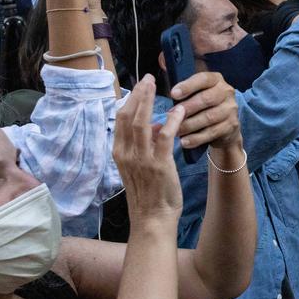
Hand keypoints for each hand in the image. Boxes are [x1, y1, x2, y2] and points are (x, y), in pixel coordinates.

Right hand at [114, 75, 184, 224]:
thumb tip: (153, 126)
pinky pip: (164, 137)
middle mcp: (127, 154)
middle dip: (137, 95)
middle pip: (128, 117)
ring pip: (143, 123)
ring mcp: (142, 159)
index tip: (138, 87)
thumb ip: (142, 146)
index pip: (120, 120)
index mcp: (120, 154)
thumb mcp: (138, 168)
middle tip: (147, 78)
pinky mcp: (159, 165)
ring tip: (157, 85)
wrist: (152, 219)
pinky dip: (172, 122)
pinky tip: (179, 111)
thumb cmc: (147, 195)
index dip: (129, 101)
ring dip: (150, 101)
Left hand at [169, 71, 241, 148]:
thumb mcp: (196, 93)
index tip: (173, 93)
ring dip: (189, 125)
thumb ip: (182, 88)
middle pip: (206, 99)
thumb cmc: (203, 107)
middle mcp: (227, 92)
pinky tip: (184, 142)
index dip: (188, 86)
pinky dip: (196, 138)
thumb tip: (154, 78)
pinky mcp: (232, 126)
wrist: (225, 128)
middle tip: (170, 116)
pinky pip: (212, 132)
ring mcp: (231, 109)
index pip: (203, 79)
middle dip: (186, 108)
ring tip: (175, 131)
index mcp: (216, 80)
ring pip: (208, 117)